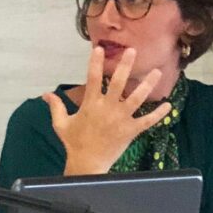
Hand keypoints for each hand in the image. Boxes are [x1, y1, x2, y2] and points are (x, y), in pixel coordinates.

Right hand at [44, 47, 169, 174]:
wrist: (87, 163)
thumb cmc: (73, 142)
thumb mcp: (60, 123)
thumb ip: (56, 106)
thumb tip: (45, 94)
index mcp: (90, 105)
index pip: (92, 79)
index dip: (95, 63)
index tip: (99, 49)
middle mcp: (107, 108)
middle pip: (118, 83)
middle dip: (125, 66)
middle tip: (132, 51)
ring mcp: (120, 119)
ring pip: (137, 98)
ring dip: (147, 85)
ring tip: (157, 72)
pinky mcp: (131, 130)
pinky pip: (147, 121)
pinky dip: (158, 114)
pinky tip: (168, 105)